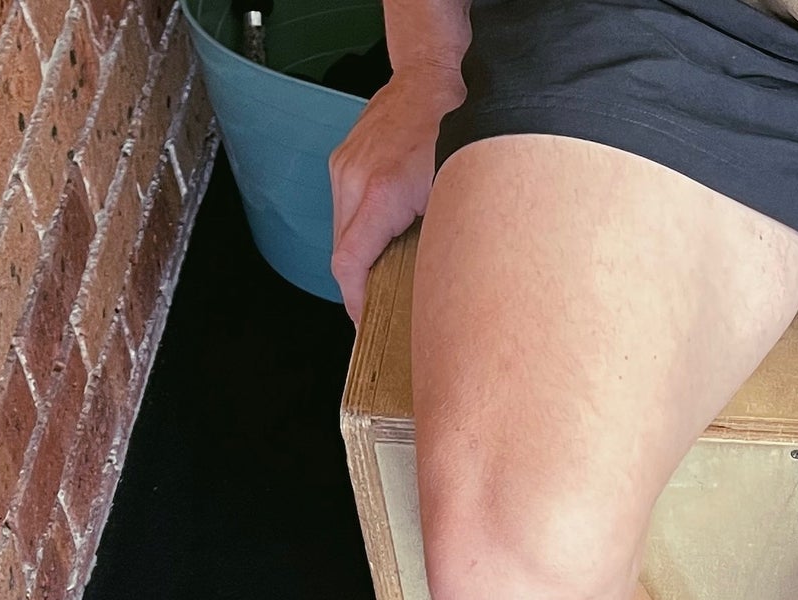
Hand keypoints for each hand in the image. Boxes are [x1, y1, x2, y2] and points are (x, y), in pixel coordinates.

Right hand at [329, 62, 466, 321]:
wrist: (431, 78)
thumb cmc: (452, 130)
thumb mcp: (456, 197)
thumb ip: (438, 243)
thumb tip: (434, 287)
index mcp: (380, 194)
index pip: (348, 264)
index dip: (356, 302)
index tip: (366, 323)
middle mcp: (352, 179)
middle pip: (343, 254)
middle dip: (360, 286)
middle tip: (383, 312)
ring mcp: (343, 168)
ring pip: (342, 233)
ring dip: (361, 259)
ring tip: (386, 277)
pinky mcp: (343, 161)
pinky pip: (344, 211)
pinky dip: (361, 233)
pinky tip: (384, 240)